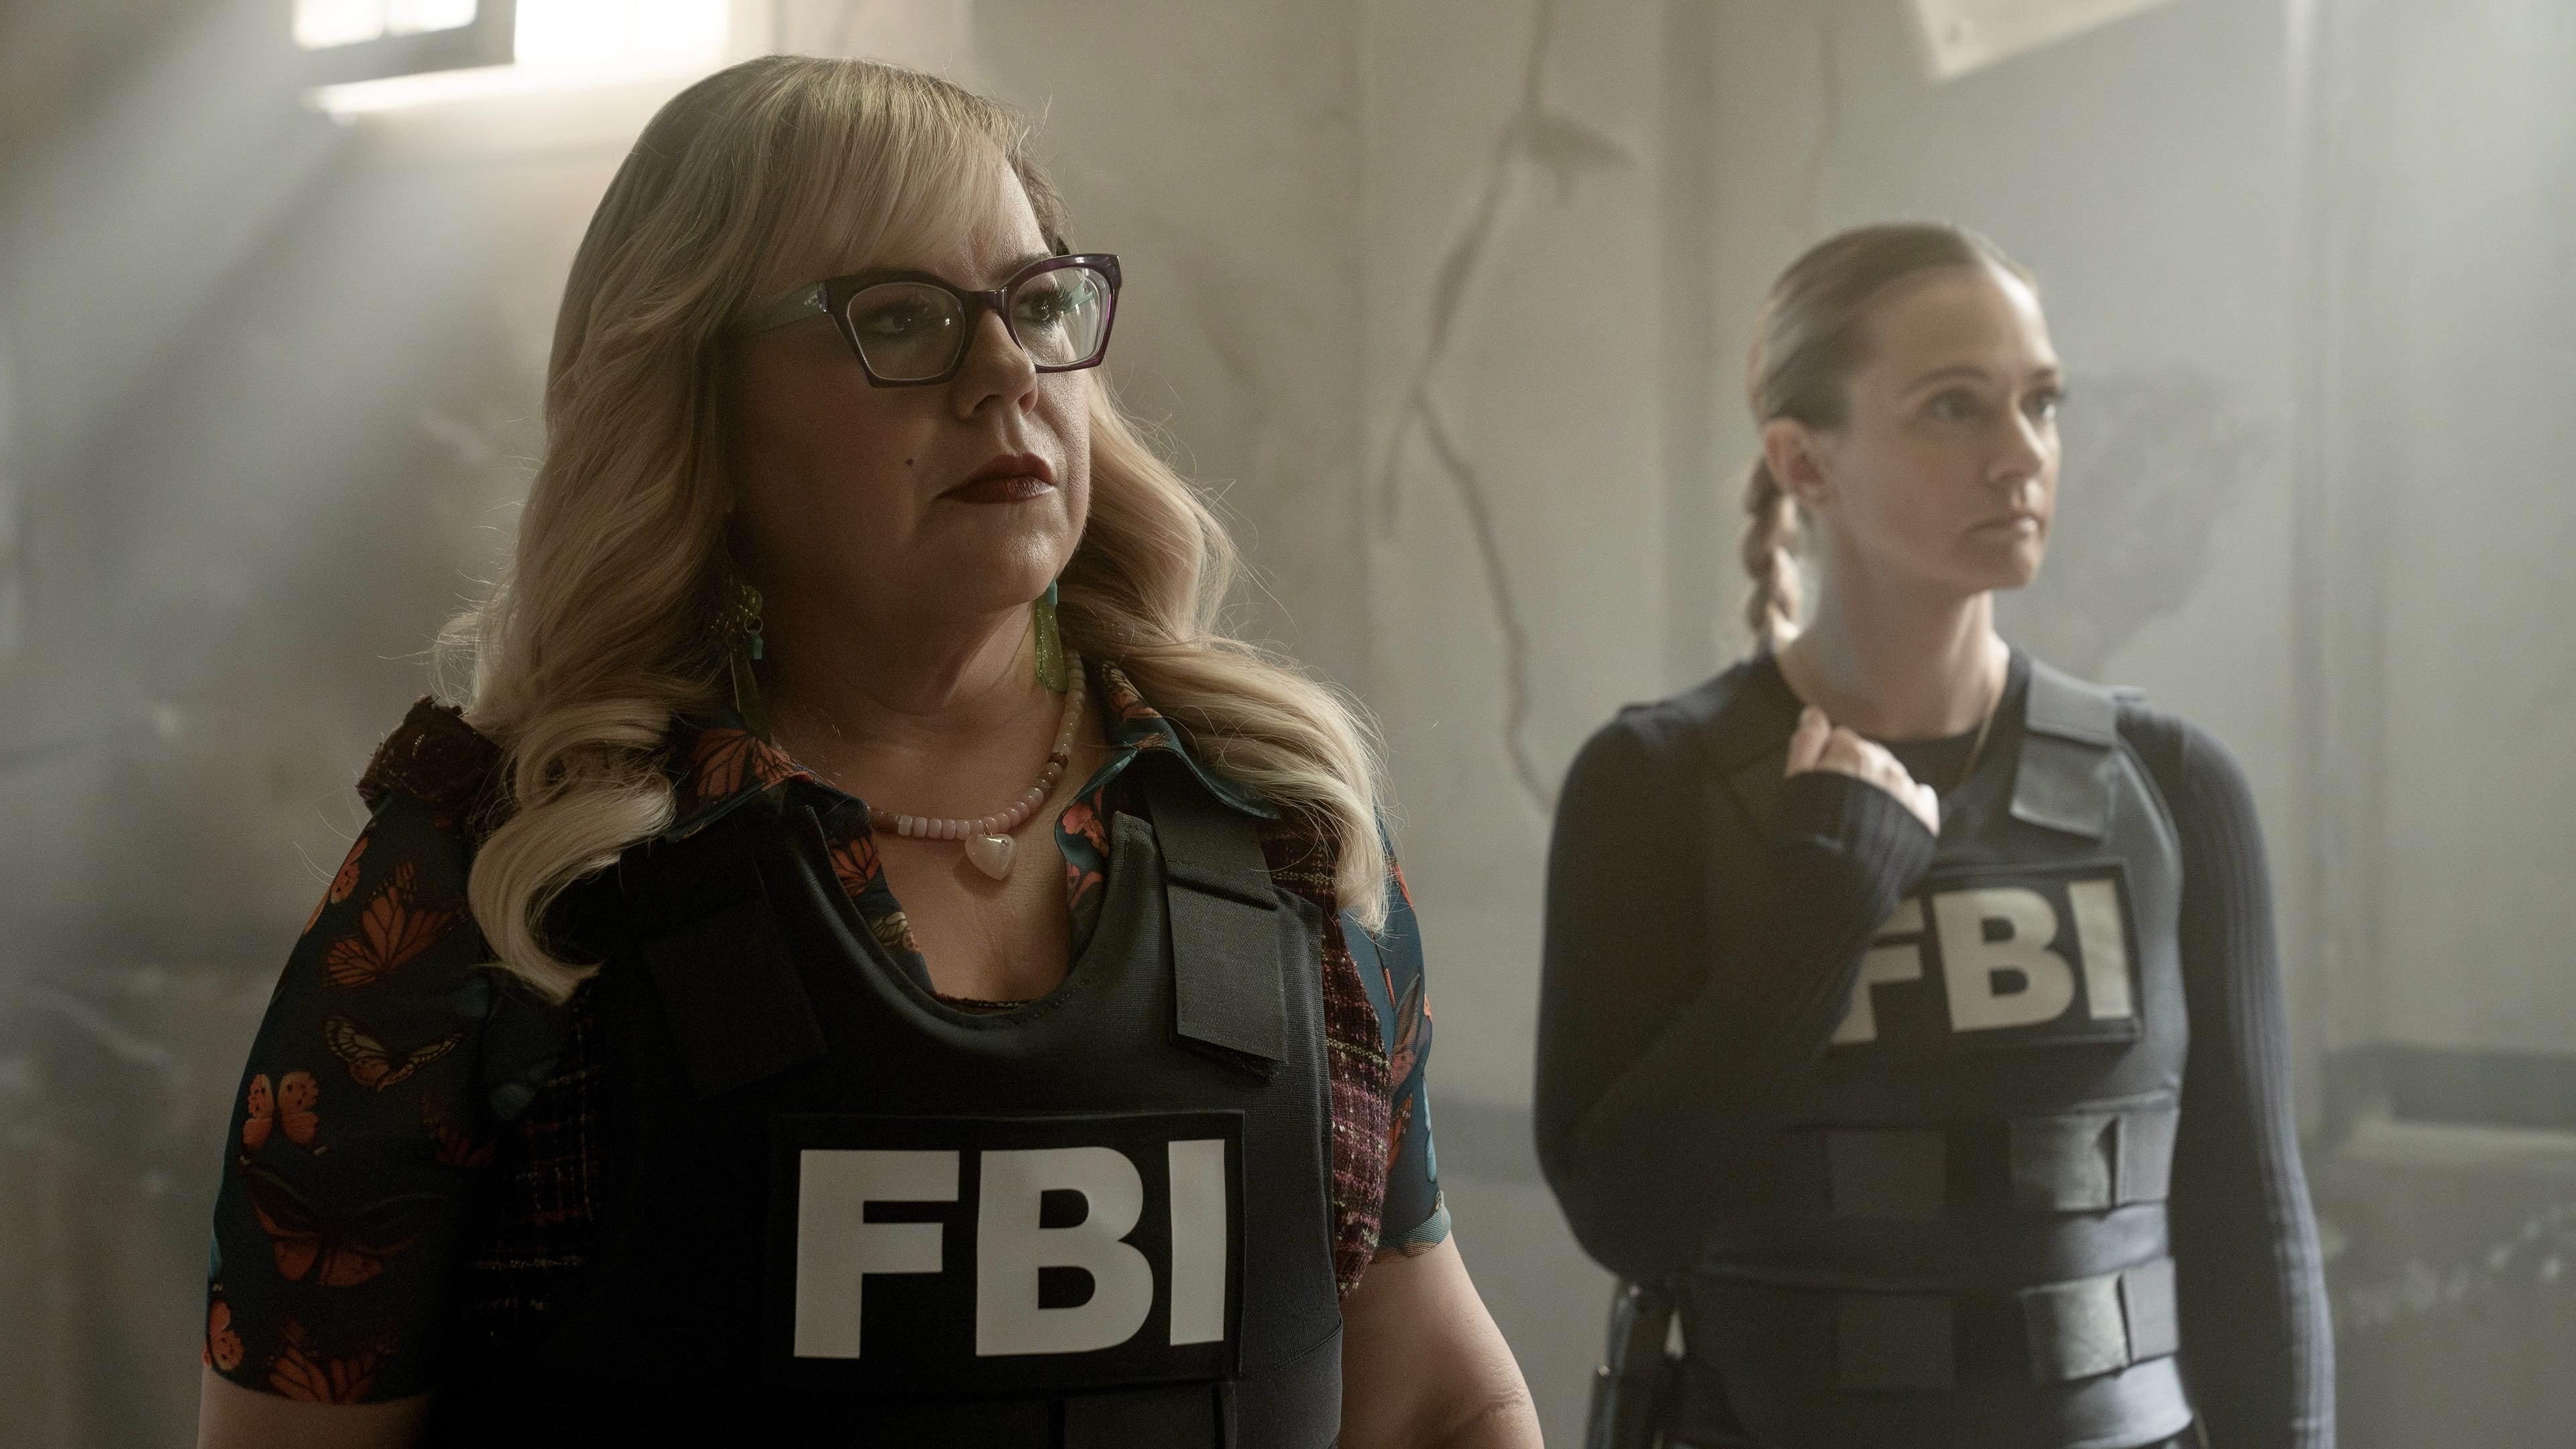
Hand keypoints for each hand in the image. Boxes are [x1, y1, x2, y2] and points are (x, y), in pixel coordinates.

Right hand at [1784, 705, 1939, 835]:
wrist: (1840, 876)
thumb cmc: (1812, 829)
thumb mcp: (1796, 781)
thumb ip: (1806, 742)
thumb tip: (1813, 713)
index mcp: (1851, 752)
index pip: (1842, 739)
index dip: (1829, 760)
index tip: (1824, 782)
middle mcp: (1884, 765)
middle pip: (1870, 755)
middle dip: (1857, 771)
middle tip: (1841, 802)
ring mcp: (1907, 790)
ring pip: (1892, 775)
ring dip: (1880, 788)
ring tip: (1862, 817)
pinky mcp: (1924, 815)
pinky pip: (1920, 796)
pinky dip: (1907, 804)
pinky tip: (1889, 821)